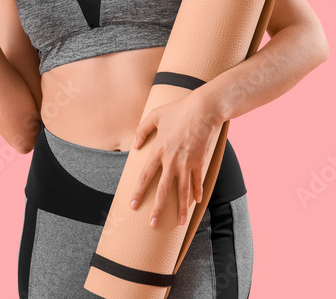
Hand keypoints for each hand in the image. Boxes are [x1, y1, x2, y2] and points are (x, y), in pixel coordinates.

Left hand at [127, 93, 221, 228]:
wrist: (202, 110)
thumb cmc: (177, 111)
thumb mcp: (154, 116)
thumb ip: (142, 130)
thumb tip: (134, 146)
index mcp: (158, 151)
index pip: (145, 176)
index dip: (139, 192)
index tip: (133, 205)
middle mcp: (172, 161)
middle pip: (163, 190)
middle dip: (157, 209)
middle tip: (153, 224)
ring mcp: (187, 163)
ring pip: (182, 191)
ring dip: (181, 208)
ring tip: (180, 223)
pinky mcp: (200, 162)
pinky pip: (198, 181)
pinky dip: (197, 192)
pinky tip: (195, 202)